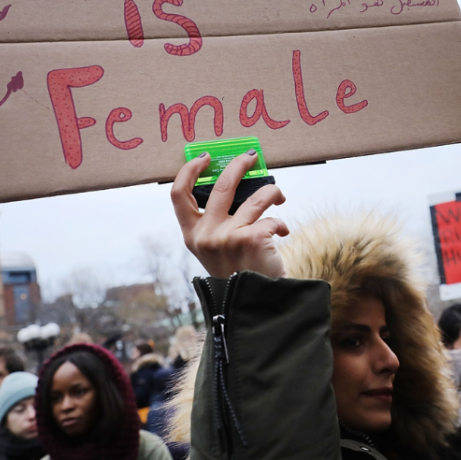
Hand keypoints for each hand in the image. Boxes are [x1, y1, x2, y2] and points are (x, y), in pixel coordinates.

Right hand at [171, 150, 288, 278]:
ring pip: (257, 197)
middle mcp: (205, 235)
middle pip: (222, 185)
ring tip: (279, 196)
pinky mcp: (250, 239)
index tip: (205, 157)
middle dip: (239, 164)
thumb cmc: (238, 270)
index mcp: (192, 235)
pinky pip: (271, 218)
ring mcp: (227, 237)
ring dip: (272, 192)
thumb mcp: (216, 247)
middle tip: (251, 157)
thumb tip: (235, 181)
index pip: (178, 194)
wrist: (254, 302)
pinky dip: (280, 222)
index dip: (189, 170)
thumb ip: (217, 221)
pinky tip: (282, 231)